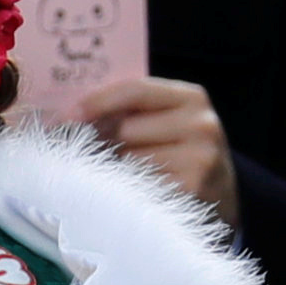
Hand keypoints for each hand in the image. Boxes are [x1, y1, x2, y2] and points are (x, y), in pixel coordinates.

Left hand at [78, 77, 238, 224]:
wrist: (219, 194)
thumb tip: (72, 115)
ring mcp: (199, 158)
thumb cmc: (178, 152)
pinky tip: (132, 192)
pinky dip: (126, 189)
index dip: (96, 101)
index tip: (66, 116)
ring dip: (114, 169)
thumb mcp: (166, 121)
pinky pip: (136, 185)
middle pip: (125, 128)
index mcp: (192, 98)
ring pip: (128, 160)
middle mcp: (201, 124)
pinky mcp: (189, 189)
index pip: (135, 90)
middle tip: (96, 152)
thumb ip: (131, 110)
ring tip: (124, 174)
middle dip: (103, 140)